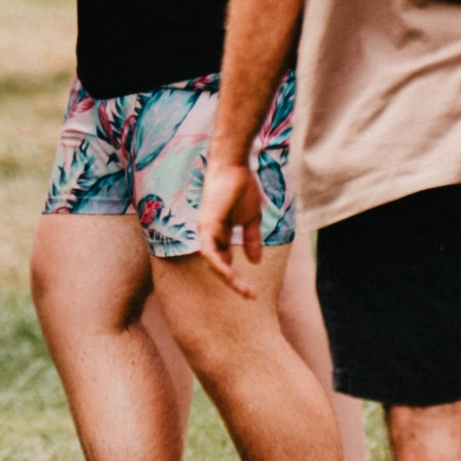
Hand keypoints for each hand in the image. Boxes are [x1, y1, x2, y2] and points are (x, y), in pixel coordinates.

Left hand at [195, 158, 264, 297]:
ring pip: (213, 263)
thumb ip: (251, 239)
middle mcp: (208, 234)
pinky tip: (231, 276)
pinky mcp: (207, 224)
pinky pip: (211, 252)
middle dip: (233, 282)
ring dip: (228, 279)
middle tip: (250, 295)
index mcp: (218, 233)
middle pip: (217, 265)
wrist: (235, 165)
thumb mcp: (251, 219)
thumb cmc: (241, 187)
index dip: (236, 277)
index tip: (252, 290)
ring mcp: (205, 230)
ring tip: (244, 291)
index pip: (223, 261)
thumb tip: (254, 262)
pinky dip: (220, 265)